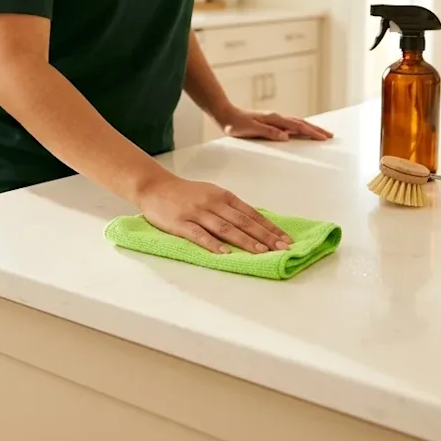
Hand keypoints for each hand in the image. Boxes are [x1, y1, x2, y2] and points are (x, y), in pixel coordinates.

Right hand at [137, 175, 291, 253]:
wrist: (155, 186)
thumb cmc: (185, 193)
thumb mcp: (211, 194)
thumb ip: (230, 208)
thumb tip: (254, 224)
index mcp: (223, 196)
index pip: (252, 213)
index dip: (269, 227)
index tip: (285, 239)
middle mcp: (213, 202)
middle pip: (243, 221)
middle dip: (265, 236)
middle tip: (281, 249)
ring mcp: (197, 212)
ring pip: (225, 228)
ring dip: (245, 241)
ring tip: (261, 252)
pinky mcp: (181, 223)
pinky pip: (199, 234)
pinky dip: (213, 244)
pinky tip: (225, 253)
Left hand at [216, 107, 332, 141]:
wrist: (225, 114)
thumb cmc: (235, 124)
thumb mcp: (251, 130)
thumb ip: (269, 132)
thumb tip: (286, 136)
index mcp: (274, 119)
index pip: (298, 127)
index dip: (312, 132)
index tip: (324, 138)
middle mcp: (276, 117)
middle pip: (301, 123)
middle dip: (316, 130)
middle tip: (330, 136)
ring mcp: (274, 119)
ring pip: (297, 123)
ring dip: (310, 128)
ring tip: (321, 133)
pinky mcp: (270, 121)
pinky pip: (290, 124)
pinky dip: (300, 127)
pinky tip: (302, 131)